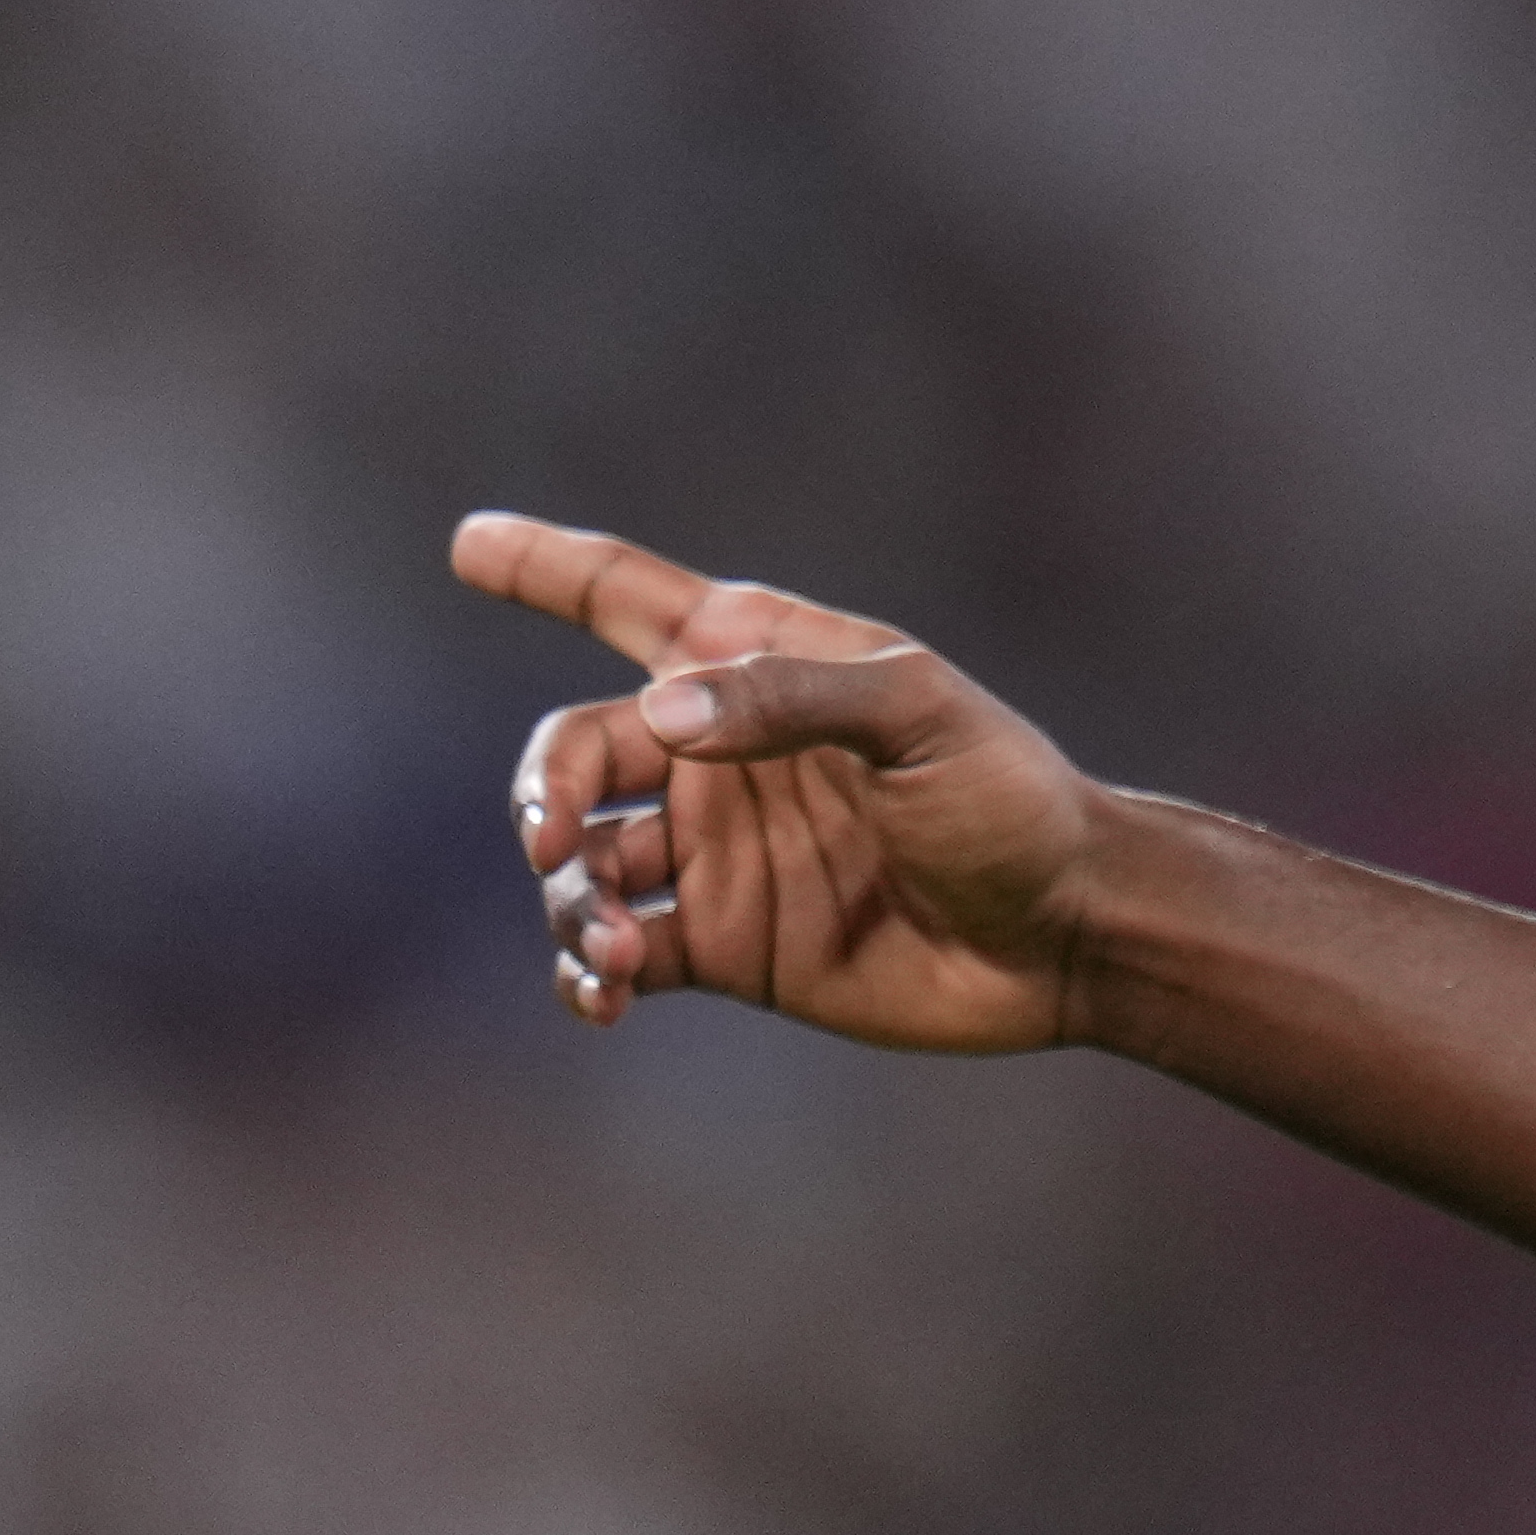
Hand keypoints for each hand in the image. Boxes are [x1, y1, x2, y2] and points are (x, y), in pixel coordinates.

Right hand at [454, 512, 1105, 1052]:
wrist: (1065, 932)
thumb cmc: (1009, 798)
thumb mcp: (919, 717)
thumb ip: (790, 699)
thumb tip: (659, 708)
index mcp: (761, 665)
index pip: (630, 601)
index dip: (548, 568)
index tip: (471, 542)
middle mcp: (721, 753)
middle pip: (577, 752)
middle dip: (542, 792)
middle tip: (553, 839)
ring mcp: (717, 852)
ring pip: (582, 864)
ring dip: (569, 900)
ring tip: (615, 946)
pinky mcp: (725, 944)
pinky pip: (616, 952)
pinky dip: (585, 971)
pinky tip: (602, 992)